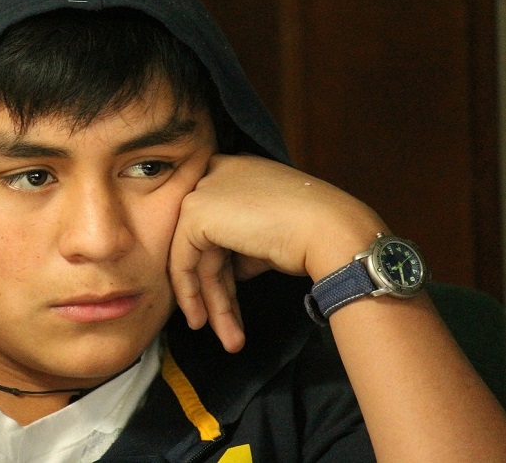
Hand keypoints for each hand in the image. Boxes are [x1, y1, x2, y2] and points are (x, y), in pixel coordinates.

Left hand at [168, 154, 386, 350]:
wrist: (329, 230)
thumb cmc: (311, 233)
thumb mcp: (266, 237)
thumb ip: (239, 246)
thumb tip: (222, 272)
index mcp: (236, 172)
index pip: (216, 225)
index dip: (220, 269)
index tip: (227, 302)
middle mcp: (215, 173)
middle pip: (204, 243)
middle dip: (214, 291)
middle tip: (224, 329)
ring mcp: (202, 190)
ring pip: (194, 256)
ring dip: (212, 302)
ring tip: (228, 339)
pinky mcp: (195, 211)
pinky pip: (182, 260)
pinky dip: (191, 293)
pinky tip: (203, 320)